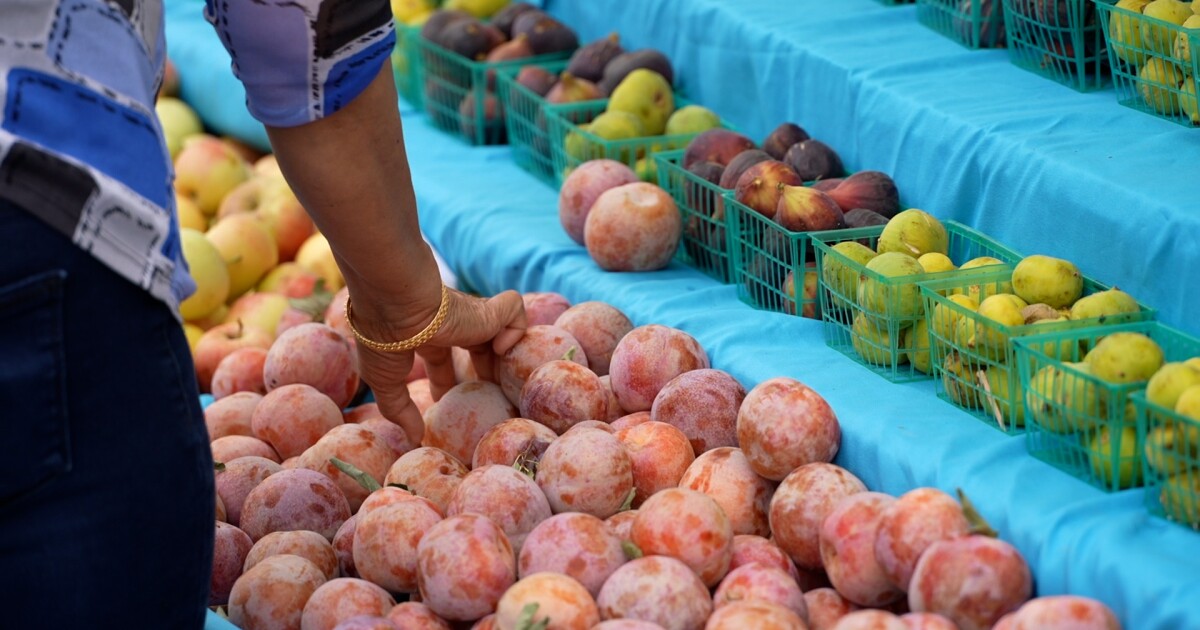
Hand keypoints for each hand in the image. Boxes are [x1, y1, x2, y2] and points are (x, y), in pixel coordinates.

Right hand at [352, 288, 526, 444]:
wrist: (395, 303)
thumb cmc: (384, 340)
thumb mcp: (385, 381)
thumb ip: (399, 409)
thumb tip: (414, 437)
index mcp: (423, 336)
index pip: (440, 359)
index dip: (446, 381)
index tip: (450, 402)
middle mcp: (448, 325)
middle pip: (475, 349)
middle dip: (486, 373)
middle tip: (493, 400)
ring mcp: (470, 317)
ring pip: (500, 333)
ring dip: (506, 360)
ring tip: (509, 386)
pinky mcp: (487, 311)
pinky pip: (514, 311)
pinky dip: (516, 329)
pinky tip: (500, 349)